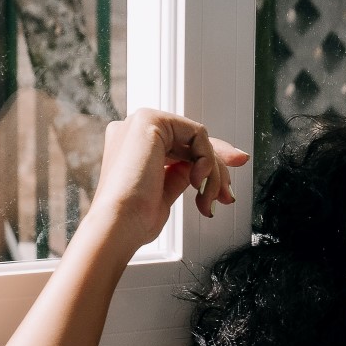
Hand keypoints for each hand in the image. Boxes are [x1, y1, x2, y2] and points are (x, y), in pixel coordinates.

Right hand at [88, 108, 249, 249]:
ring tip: (208, 201)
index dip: (209, 161)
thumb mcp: (166, 193)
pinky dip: (207, 161)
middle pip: (192, 142)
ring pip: (198, 139)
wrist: (119, 224)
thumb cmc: (136, 220)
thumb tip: (204, 171)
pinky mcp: (150, 120)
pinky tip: (197, 183)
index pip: (181, 145)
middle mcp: (136, 131)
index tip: (227, 183)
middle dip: (217, 170)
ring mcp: (141, 123)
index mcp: (136, 147)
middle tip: (226, 196)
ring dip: (213, 174)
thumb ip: (182, 174)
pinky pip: (197, 134)